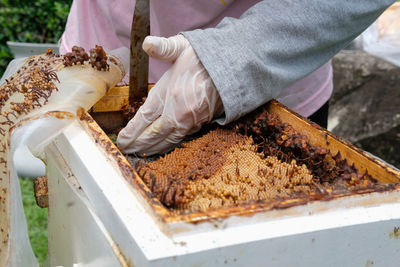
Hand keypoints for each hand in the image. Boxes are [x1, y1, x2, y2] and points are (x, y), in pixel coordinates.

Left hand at [117, 34, 222, 154]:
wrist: (233, 67)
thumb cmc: (205, 58)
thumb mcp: (182, 47)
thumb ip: (163, 47)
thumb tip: (146, 43)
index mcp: (170, 93)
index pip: (145, 118)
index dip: (131, 131)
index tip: (121, 138)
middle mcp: (179, 111)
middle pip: (153, 134)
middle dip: (137, 144)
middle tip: (125, 150)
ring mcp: (190, 120)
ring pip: (167, 141)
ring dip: (151, 149)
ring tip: (138, 153)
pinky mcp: (200, 123)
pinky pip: (180, 139)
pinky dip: (167, 146)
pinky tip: (160, 147)